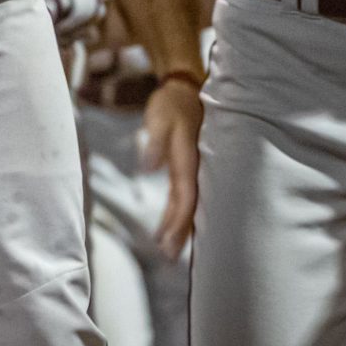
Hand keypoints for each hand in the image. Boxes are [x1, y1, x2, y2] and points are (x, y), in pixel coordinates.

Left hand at [143, 77, 202, 254]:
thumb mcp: (159, 117)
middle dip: (181, 232)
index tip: (167, 240)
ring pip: (188, 204)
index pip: (185, 197)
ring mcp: (194, 169)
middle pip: (190, 207)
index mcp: (190, 159)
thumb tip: (149, 166)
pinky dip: (178, 212)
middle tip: (169, 257)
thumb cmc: (171, 103)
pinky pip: (185, 195)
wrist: (184, 89)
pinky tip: (170, 227)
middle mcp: (196, 168)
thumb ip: (156, 141)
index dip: (178, 220)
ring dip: (180, 226)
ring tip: (169, 250)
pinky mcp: (188, 167)